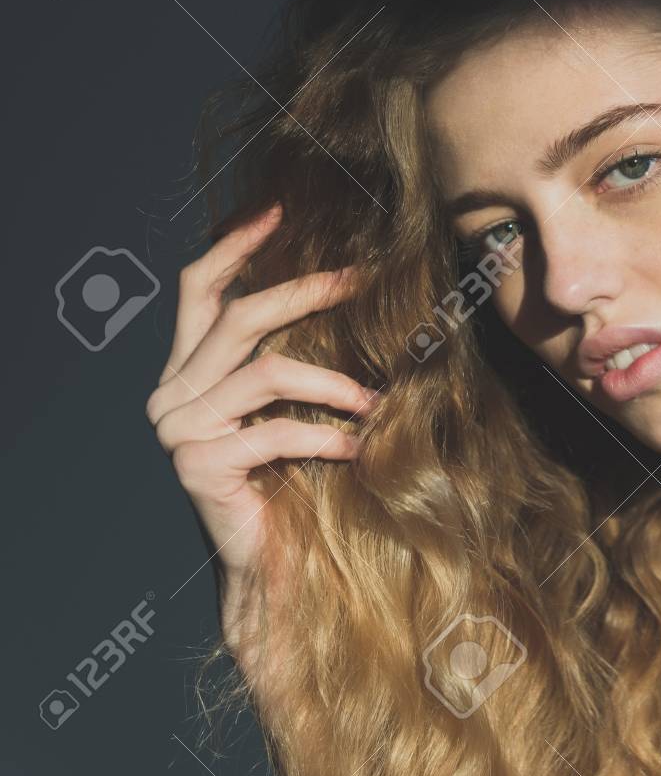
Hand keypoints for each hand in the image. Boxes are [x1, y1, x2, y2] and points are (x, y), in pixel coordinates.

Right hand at [145, 203, 378, 594]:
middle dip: (304, 291)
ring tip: (376, 399)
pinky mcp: (199, 466)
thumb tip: (338, 283)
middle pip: (237, 318)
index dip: (235, 246)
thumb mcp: (285, 406)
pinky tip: (358, 448)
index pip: (198, 291)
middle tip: (360, 280)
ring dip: (333, 382)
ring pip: (266, 372)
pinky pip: (276, 432)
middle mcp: (170, 394)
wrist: (270, 563)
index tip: (277, 212)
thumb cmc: (289, 480)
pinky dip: (327, 436)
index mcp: (185, 371)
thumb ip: (285, 354)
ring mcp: (179, 430)